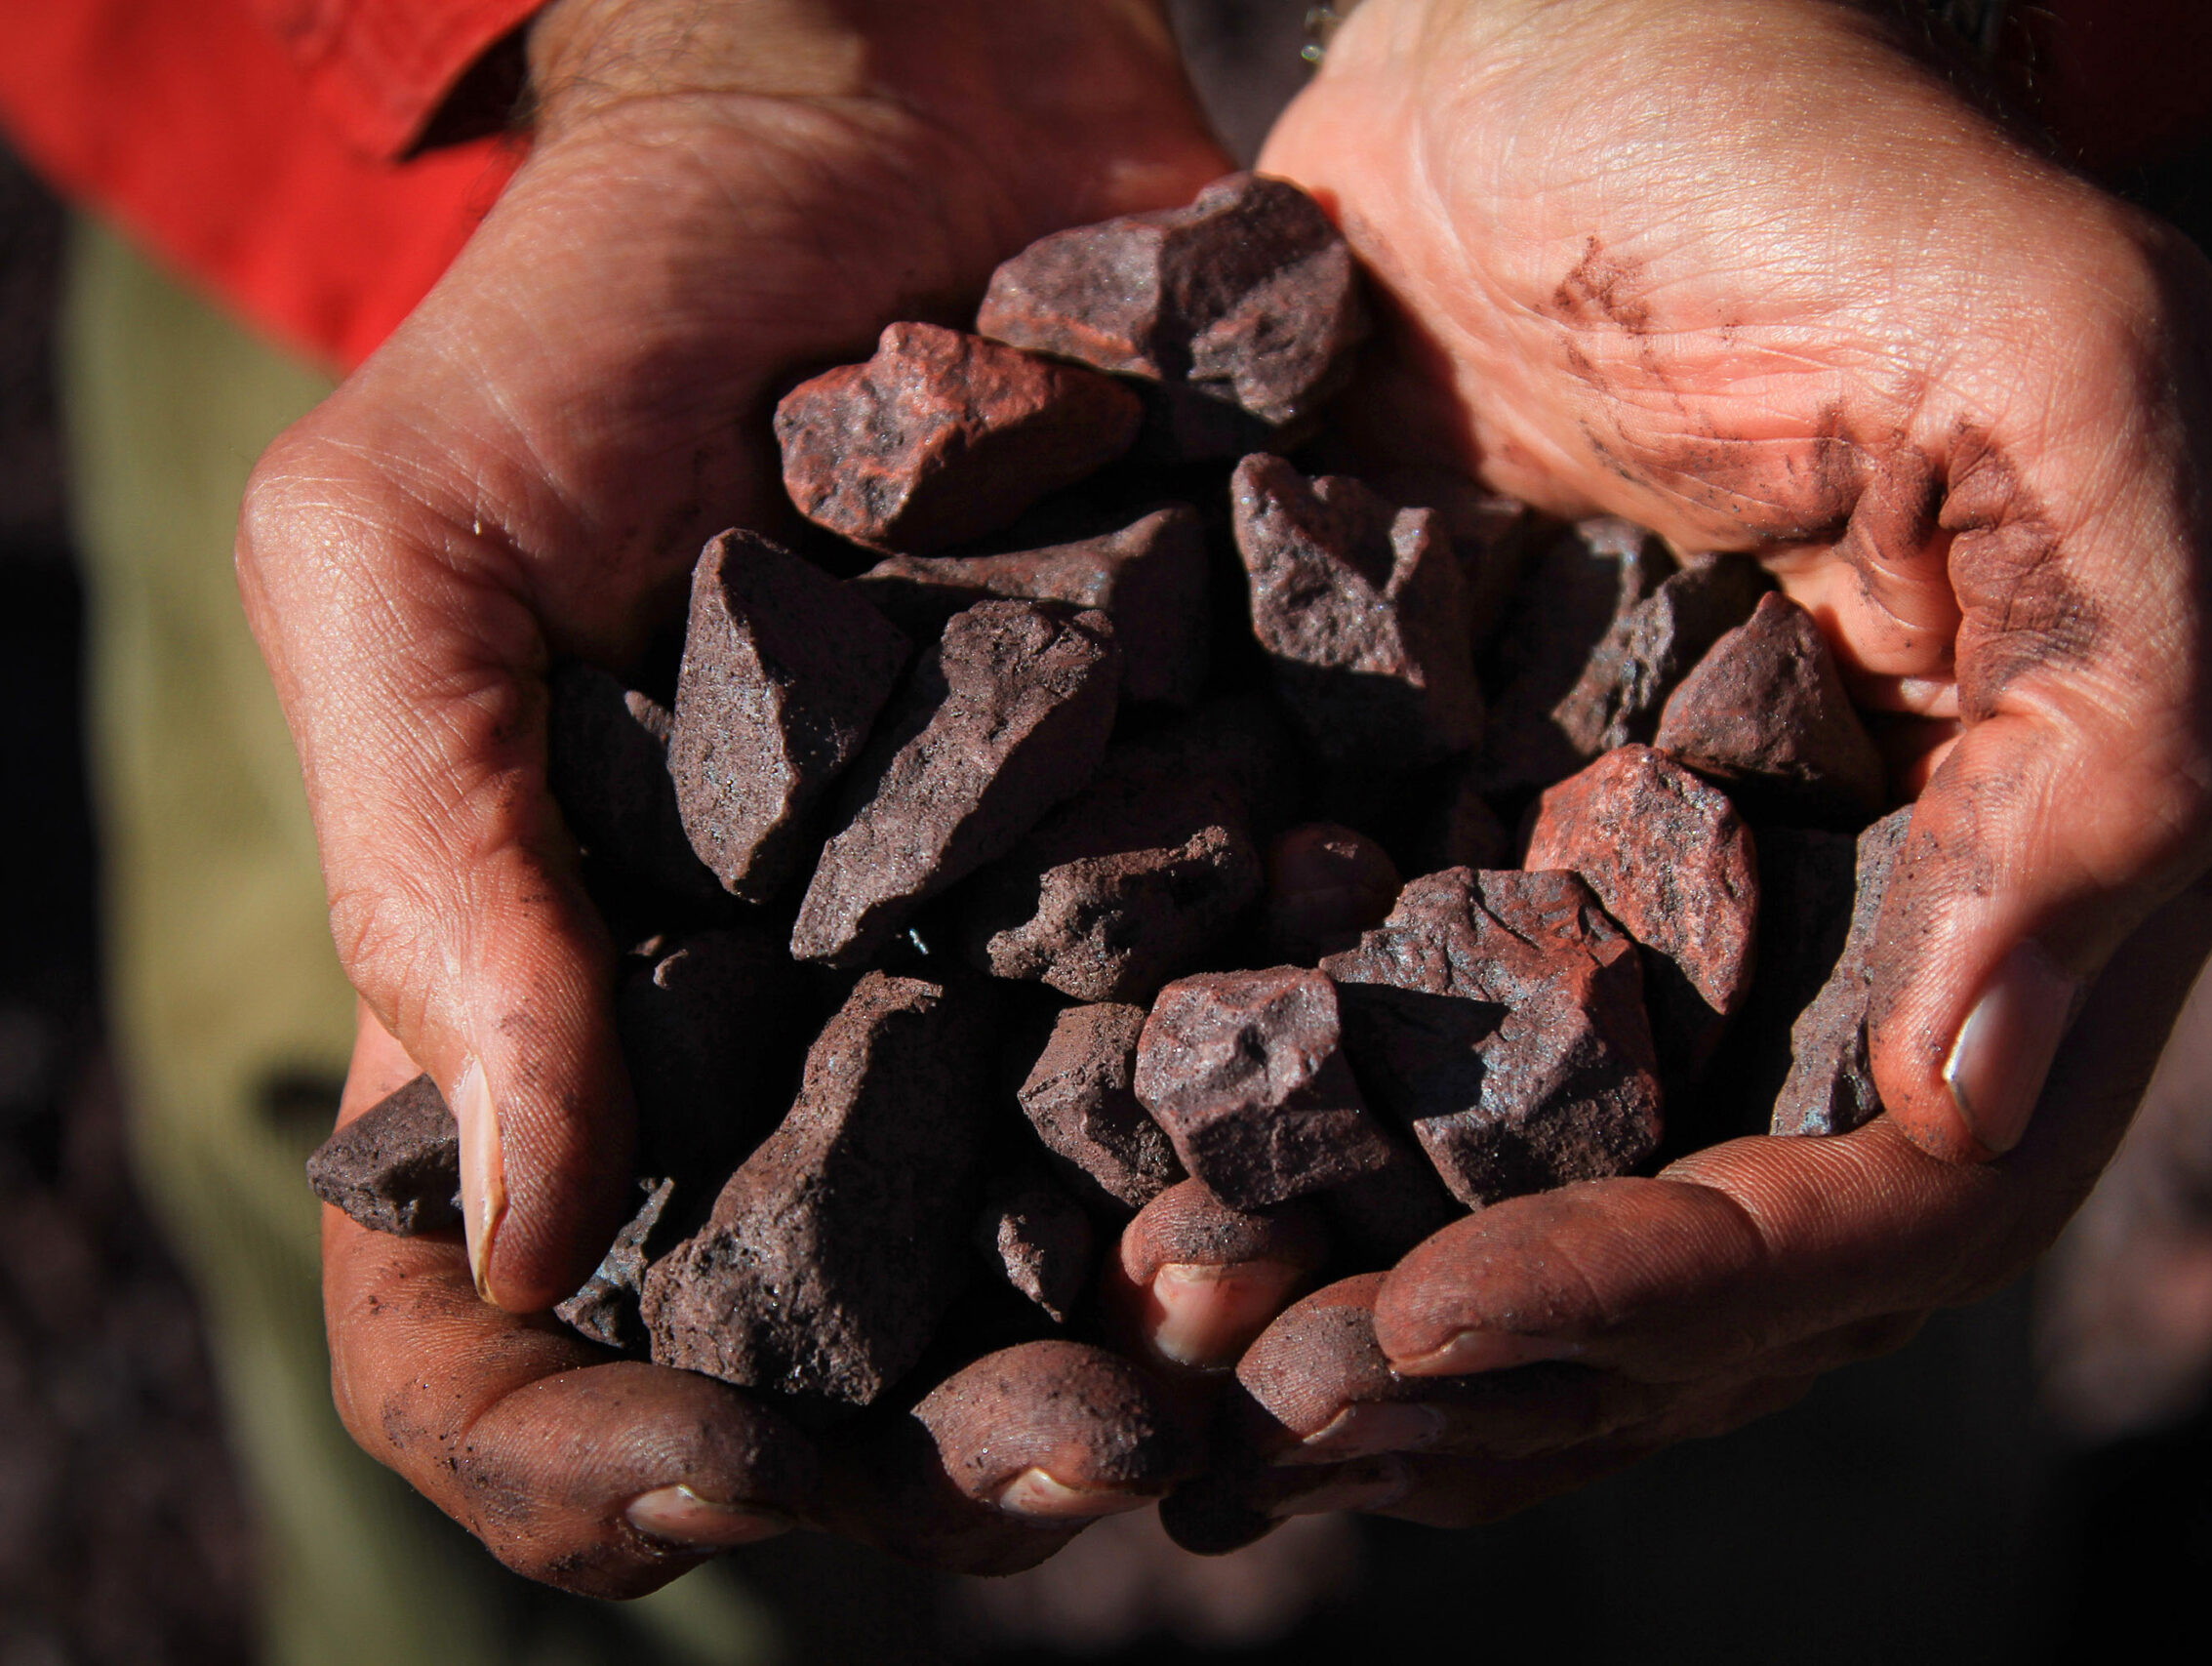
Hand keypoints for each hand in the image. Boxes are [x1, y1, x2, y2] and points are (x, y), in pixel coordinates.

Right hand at [245, 0, 1231, 1588]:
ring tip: (1250, 1342)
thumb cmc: (585, 319)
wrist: (873, 116)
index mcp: (573, 1015)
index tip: (713, 1469)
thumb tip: (530, 1229)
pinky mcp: (1192, 869)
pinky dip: (1300, 1148)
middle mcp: (800, 1047)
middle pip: (837, 1370)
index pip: (507, 1332)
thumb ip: (435, 870)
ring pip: (1063, 1267)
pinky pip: (1246, 1065)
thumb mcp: (408, 556)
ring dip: (1151, 1347)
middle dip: (941, 1453)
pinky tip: (1375, 1166)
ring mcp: (1006, 977)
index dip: (577, 1452)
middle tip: (1081, 1444)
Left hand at [1198, 0, 2211, 1529]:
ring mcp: (1588, 892)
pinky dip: (1235, 1153)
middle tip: (1253, 1414)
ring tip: (1151, 1373)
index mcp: (1988, 871)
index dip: (1672, 1296)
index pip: (1878, 1198)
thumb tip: (1986, 1081)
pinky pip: (1332, 1044)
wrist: (1579, 29)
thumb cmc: (1840, 161)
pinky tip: (1091, 1224)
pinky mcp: (1412, 820)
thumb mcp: (2070, 382)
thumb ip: (2127, 727)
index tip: (1432, 1321)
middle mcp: (1794, 931)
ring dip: (1339, 1316)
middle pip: (1671, 1263)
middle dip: (1476, 1367)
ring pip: (1495, 1195)